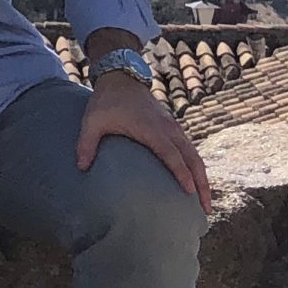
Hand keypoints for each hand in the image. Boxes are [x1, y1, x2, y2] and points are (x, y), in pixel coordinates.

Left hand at [78, 75, 212, 217]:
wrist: (121, 78)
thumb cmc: (105, 102)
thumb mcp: (92, 122)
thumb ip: (86, 144)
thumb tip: (81, 168)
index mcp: (151, 129)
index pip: (171, 154)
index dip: (181, 173)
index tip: (189, 191)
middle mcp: (168, 129)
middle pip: (192, 158)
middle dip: (202, 183)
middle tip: (206, 208)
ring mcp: (173, 128)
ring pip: (195, 155)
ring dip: (203, 177)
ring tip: (205, 201)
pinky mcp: (173, 128)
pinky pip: (190, 150)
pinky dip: (196, 166)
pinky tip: (196, 182)